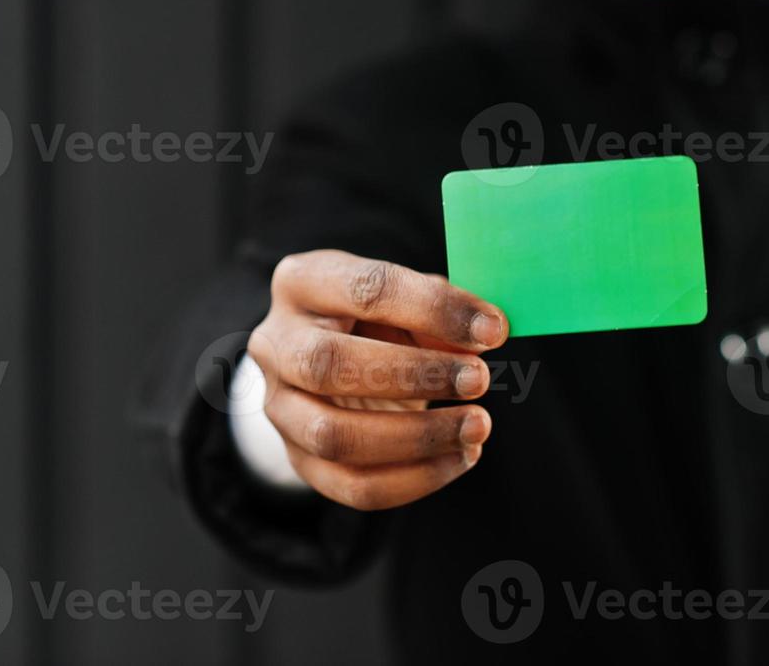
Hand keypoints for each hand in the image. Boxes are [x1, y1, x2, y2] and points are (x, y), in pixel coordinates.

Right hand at [247, 249, 508, 510]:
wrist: (329, 357)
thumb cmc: (376, 318)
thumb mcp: (401, 297)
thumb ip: (436, 312)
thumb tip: (482, 334)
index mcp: (301, 282)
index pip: (366, 290)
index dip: (434, 310)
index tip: (492, 330)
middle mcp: (275, 343)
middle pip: (329, 364)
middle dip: (415, 376)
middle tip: (479, 380)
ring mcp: (278, 406)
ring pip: (334, 436)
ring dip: (417, 438)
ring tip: (476, 428)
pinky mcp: (297, 458)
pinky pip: (352, 486)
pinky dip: (415, 479)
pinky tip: (459, 458)